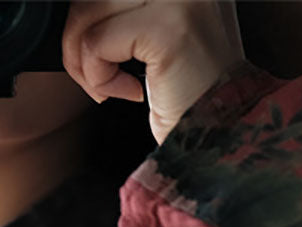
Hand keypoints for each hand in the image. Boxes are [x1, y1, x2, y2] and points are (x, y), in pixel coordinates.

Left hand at [61, 0, 245, 144]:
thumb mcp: (156, 35)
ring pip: (89, 11)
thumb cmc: (191, 95)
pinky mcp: (167, 28)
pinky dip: (99, 77)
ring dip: (85, 60)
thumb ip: (126, 11)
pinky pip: (97, 42)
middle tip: (99, 77)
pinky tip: (130, 93)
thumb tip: (79, 8)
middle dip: (77, 37)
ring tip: (114, 86)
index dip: (90, 16)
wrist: (223, 138)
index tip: (100, 53)